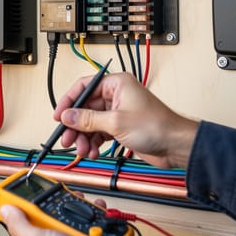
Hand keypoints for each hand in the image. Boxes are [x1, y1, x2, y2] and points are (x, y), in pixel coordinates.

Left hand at [0, 203, 119, 235]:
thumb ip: (19, 224)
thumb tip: (5, 209)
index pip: (20, 218)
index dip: (25, 203)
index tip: (32, 191)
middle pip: (48, 215)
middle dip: (59, 206)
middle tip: (67, 204)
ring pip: (70, 220)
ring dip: (81, 213)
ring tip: (86, 216)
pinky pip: (87, 229)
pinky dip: (95, 224)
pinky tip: (97, 225)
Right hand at [53, 72, 198, 168]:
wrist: (176, 145)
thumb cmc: (157, 126)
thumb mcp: (116, 122)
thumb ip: (88, 119)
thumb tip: (67, 116)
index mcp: (117, 84)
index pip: (84, 87)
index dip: (69, 101)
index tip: (59, 115)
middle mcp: (116, 95)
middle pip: (85, 108)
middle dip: (75, 125)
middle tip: (67, 138)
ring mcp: (118, 111)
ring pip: (91, 122)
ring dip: (84, 137)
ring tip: (83, 149)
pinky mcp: (121, 126)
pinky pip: (99, 132)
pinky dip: (94, 142)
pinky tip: (92, 151)